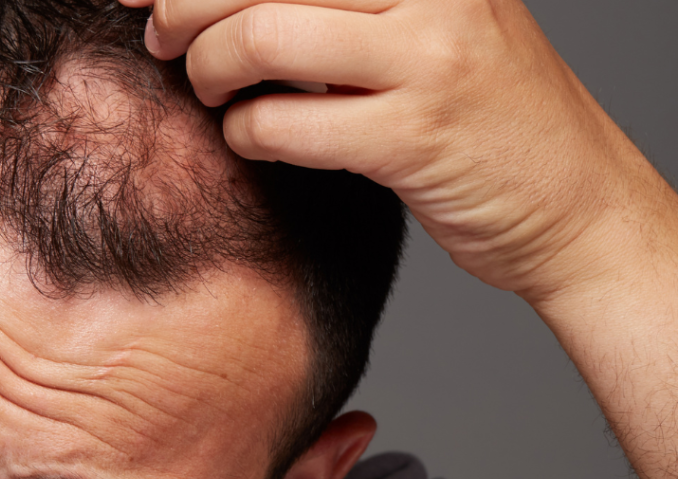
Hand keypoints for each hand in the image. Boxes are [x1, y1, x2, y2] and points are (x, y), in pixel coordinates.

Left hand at [117, 0, 663, 307]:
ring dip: (209, 68)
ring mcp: (428, 58)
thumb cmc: (491, 123)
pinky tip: (251, 138)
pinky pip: (286, 123)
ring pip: (264, 34)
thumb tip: (240, 7)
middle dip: (184, 5)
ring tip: (209, 91)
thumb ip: (354, 9)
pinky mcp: (414, 138)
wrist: (575, 203)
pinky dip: (247, 133)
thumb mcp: (437, 31)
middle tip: (159, 37)